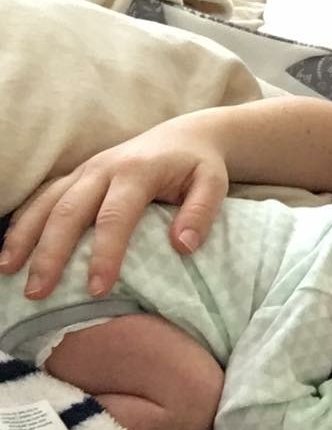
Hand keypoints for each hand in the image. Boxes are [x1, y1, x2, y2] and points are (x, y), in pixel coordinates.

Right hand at [0, 114, 227, 299]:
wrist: (186, 136)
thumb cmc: (200, 166)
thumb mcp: (214, 184)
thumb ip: (201, 213)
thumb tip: (182, 247)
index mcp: (138, 171)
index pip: (115, 216)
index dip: (104, 253)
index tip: (97, 289)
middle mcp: (105, 168)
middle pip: (69, 211)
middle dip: (50, 253)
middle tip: (38, 293)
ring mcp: (86, 169)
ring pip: (47, 202)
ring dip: (24, 236)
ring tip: (8, 272)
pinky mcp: (77, 174)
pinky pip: (43, 196)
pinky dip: (23, 221)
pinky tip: (10, 249)